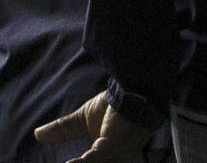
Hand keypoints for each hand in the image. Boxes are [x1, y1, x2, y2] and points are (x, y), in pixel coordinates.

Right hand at [34, 93, 152, 162]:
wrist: (132, 88)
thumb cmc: (114, 103)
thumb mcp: (84, 119)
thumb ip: (64, 129)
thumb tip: (38, 134)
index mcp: (109, 154)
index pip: (92, 162)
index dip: (78, 162)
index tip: (65, 162)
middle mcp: (116, 157)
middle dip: (81, 162)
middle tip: (68, 162)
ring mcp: (117, 153)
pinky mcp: (116, 145)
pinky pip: (97, 159)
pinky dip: (83, 162)